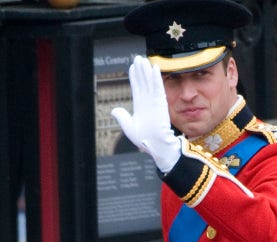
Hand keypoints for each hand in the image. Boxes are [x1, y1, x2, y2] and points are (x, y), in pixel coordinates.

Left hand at [111, 56, 180, 171]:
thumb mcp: (129, 128)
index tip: (133, 67)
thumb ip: (122, 117)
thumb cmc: (144, 140)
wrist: (155, 146)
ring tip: (144, 59)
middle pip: (143, 82)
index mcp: (140, 107)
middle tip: (139, 58)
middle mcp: (147, 102)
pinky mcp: (160, 103)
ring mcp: (154, 101)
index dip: (134, 77)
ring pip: (149, 82)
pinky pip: (157, 87)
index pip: (136, 88)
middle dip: (141, 70)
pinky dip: (155, 77)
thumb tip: (114, 110)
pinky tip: (154, 68)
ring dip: (147, 70)